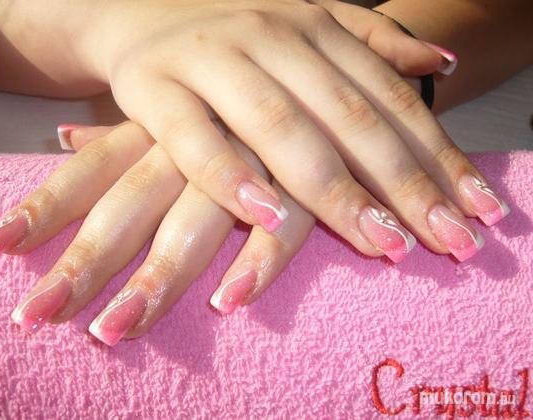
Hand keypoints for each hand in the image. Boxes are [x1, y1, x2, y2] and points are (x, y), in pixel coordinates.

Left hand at [0, 122, 315, 344]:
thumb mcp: (170, 110)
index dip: (42, 209)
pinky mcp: (300, 181)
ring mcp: (245, 163)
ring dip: (157, 279)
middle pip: (127, 208)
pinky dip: (255, 263)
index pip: (90, 170)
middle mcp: (192, 144)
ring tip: (115, 330)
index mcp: (157, 127)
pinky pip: (279, 227)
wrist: (310, 64)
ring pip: (193, 223)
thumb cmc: (228, 98)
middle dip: (84, 264)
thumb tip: (64, 137)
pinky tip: (228, 302)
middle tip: (38, 316)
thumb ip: (121, 133)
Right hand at [76, 0, 505, 262]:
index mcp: (314, 26)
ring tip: (383, 243)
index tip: (476, 211)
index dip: (437, 155)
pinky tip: (271, 219)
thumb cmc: (233, 34)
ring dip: (335, 192)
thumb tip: (440, 60)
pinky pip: (197, 141)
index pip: (389, 97)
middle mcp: (270, 37)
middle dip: (405, 186)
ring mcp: (212, 61)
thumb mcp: (307, 23)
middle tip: (451, 243)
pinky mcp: (155, 90)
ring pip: (283, 130)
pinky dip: (232, 180)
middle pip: (349, 118)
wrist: (137, 11)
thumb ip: (373, 41)